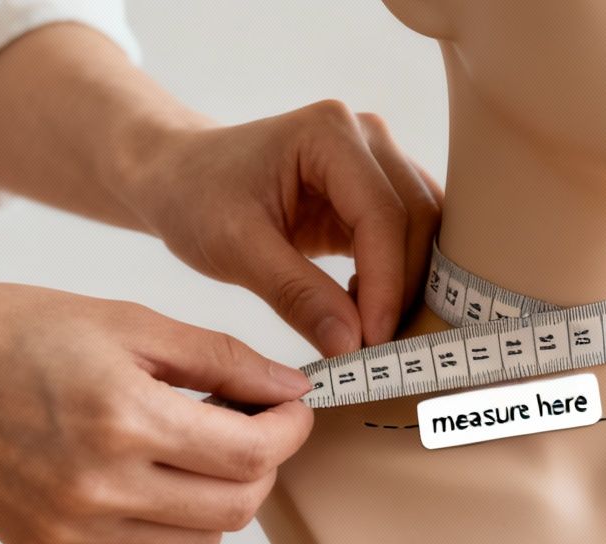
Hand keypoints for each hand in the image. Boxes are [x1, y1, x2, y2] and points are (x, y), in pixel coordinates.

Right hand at [0, 279, 312, 543]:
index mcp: (124, 419)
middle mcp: (100, 487)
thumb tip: (293, 389)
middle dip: (262, 467)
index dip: (289, 430)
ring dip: (219, 500)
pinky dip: (169, 524)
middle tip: (250, 425)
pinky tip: (148, 477)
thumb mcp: (128, 322)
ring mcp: (72, 529)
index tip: (290, 406)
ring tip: (193, 448)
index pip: (251, 454)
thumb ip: (222, 359)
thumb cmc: (15, 330)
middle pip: (236, 508)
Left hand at [127, 101, 442, 355]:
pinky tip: (363, 307)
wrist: (181, 178)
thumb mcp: (235, 250)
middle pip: (417, 219)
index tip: (371, 340)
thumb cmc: (197, 199)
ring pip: (424, 230)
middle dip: (401, 289)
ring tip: (368, 329)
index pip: (383, 215)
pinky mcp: (376, 190)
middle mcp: (366, 136)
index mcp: (329, 133)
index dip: (385, 284)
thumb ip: (296, 294)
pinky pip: (411, 237)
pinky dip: (398, 278)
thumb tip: (351, 345)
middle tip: (373, 347)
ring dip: (408, 285)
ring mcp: (377, 160)